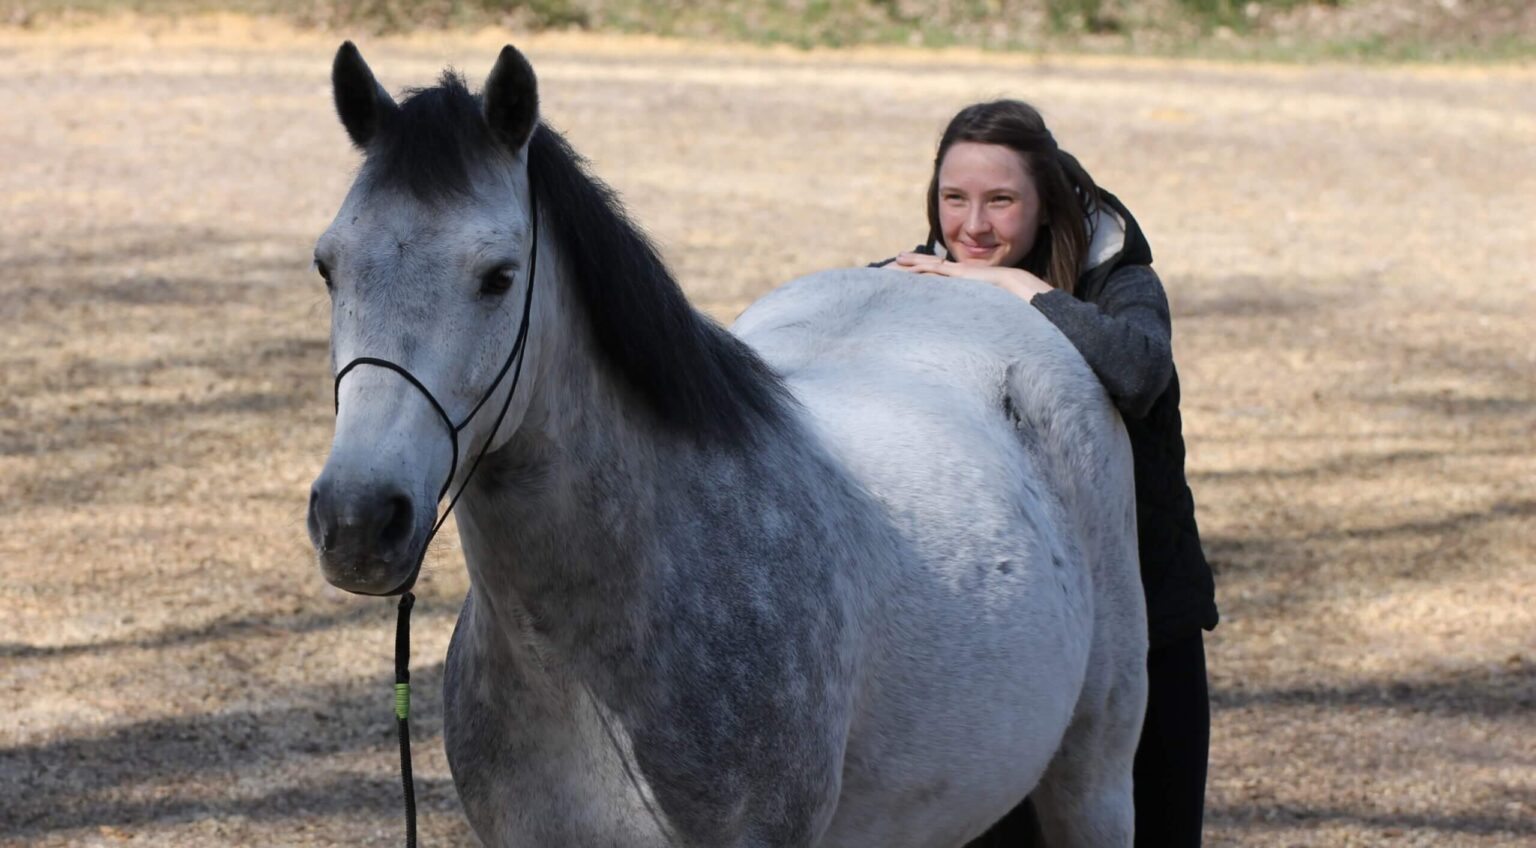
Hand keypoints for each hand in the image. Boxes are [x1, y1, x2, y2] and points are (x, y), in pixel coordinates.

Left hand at [890, 252, 1053, 300]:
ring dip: (912, 262)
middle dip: (913, 262)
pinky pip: (935, 268)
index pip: (938, 274)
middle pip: (930, 266)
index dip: (924, 272)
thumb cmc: (1004, 299)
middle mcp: (957, 273)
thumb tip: (971, 326)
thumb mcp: (982, 305)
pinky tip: (907, 266)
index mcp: (961, 281)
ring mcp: (957, 271)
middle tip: (897, 260)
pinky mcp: (958, 272)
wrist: (1015, 286)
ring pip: (930, 264)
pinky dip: (920, 267)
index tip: (910, 273)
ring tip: (897, 258)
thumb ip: (974, 310)